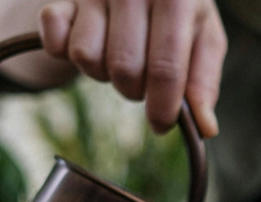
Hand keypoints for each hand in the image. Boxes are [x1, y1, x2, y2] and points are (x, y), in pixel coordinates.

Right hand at [37, 0, 226, 137]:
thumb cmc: (177, 13)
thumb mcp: (203, 37)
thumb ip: (204, 81)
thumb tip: (205, 128)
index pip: (165, 68)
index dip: (163, 107)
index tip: (162, 125)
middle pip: (124, 69)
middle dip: (134, 89)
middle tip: (142, 76)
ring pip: (88, 58)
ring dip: (103, 72)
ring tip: (118, 54)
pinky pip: (55, 43)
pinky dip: (65, 53)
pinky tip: (89, 41)